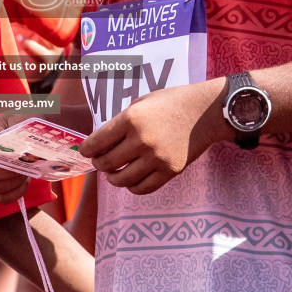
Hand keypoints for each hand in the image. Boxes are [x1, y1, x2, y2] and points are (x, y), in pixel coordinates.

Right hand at [0, 113, 31, 203]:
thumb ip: (23, 131)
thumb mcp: (26, 118)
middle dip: (10, 174)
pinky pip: (0, 197)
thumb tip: (24, 154)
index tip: (19, 157)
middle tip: (26, 167)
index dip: (0, 158)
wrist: (29, 126)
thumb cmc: (26, 119)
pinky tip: (25, 182)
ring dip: (14, 183)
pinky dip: (14, 194)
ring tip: (27, 172)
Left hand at [79, 77, 226, 193]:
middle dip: (98, 163)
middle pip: (106, 163)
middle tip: (100, 160)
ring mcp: (157, 158)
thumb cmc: (171, 103)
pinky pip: (142, 188)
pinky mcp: (170, 171)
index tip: (85, 151)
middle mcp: (142, 140)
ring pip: (122, 180)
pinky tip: (130, 179)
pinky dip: (132, 187)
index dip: (86, 150)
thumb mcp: (140, 103)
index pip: (96, 143)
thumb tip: (99, 143)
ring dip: (112, 178)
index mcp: (130, 119)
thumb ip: (120, 123)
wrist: (206, 111)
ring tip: (112, 173)